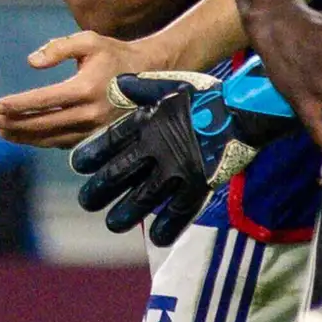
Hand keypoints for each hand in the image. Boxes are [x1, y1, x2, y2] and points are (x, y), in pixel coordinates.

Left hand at [0, 29, 153, 149]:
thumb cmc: (113, 54)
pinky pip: (63, 142)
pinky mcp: (97, 137)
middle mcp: (90, 113)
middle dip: (14, 123)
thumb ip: (58, 47)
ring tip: (2, 131)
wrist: (148, 74)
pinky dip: (42, 140)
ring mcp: (94, 129)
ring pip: (52, 138)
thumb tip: (31, 62)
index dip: (18, 104)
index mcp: (86, 88)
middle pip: (43, 123)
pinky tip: (25, 135)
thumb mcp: (88, 41)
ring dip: (24, 136)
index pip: (43, 100)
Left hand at [67, 71, 229, 244]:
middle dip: (98, 190)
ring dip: (125, 213)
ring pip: (142, 199)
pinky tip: (156, 238)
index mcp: (147, 123)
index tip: (79, 166)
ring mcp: (176, 170)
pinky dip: (167, 227)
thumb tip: (116, 83)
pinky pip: (178, 212)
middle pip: (118, 175)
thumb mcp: (170, 86)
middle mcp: (156, 149)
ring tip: (113, 223)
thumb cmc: (205, 97)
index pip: (109, 142)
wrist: (242, 111)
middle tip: (86, 201)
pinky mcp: (198, 186)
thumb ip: (142, 88)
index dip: (91, 155)